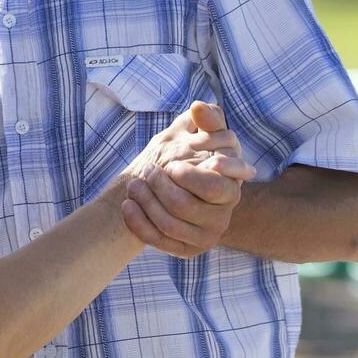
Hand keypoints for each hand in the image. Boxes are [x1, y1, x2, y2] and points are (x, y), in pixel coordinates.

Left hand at [120, 102, 253, 256]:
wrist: (176, 191)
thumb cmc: (191, 157)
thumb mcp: (201, 134)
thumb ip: (207, 119)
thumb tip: (198, 107)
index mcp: (230, 188)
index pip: (214, 187)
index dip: (190, 176)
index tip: (171, 164)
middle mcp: (222, 216)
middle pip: (185, 206)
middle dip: (160, 186)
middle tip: (147, 169)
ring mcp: (205, 235)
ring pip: (169, 224)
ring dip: (145, 202)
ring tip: (134, 183)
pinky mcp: (186, 249)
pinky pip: (159, 241)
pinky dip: (138, 223)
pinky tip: (128, 205)